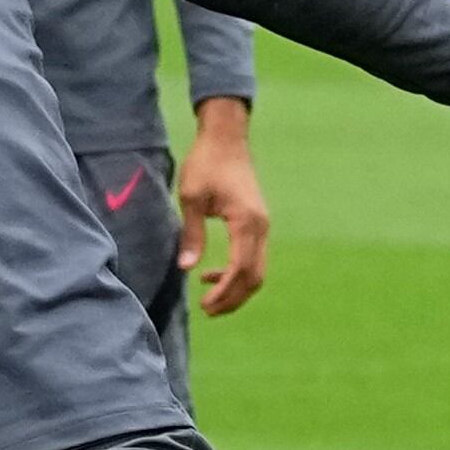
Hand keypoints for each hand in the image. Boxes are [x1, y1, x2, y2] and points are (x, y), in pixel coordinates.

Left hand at [176, 99, 269, 317]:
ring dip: (236, 289)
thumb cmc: (206, 163)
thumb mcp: (191, 198)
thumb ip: (191, 234)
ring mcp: (263, 226)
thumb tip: (186, 268)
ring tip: (210, 301)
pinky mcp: (257, 224)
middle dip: (233, 299)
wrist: (226, 138)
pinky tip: (211, 274)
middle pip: (255, 276)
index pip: (241, 269)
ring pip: (257, 270)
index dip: (225, 292)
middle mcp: (261, 227)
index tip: (205, 306)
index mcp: (246, 222)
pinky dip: (237, 273)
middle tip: (207, 311)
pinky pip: (253, 258)